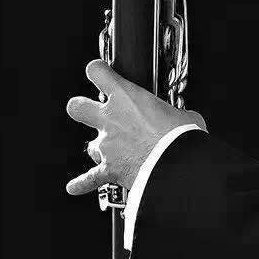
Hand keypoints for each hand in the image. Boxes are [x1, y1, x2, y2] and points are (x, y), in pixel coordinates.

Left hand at [66, 59, 205, 194]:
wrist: (175, 165)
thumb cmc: (181, 137)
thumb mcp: (183, 115)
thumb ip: (174, 115)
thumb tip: (182, 120)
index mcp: (128, 97)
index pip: (99, 72)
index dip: (97, 71)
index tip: (100, 72)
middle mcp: (111, 118)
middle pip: (76, 107)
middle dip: (81, 108)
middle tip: (89, 109)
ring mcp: (106, 145)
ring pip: (89, 145)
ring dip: (100, 148)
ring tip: (112, 152)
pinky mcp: (108, 169)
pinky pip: (89, 178)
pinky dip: (83, 183)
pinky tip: (75, 187)